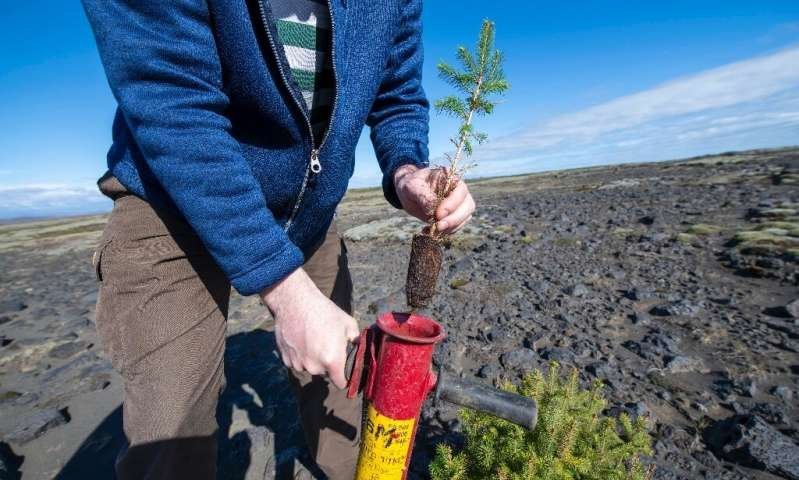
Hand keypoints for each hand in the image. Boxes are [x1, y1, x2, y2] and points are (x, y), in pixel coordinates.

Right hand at [261, 268, 359, 388]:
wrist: (296, 302)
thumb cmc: (324, 311)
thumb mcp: (348, 323)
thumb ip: (356, 341)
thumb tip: (359, 349)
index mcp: (332, 361)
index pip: (341, 383)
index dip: (344, 378)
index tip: (344, 372)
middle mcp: (314, 367)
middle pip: (325, 373)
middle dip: (328, 364)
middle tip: (327, 345)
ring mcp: (298, 364)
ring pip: (309, 368)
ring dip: (312, 360)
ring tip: (312, 340)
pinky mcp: (285, 359)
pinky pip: (296, 362)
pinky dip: (299, 355)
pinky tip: (301, 340)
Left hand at [394, 164, 475, 233]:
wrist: (408, 193)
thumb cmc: (410, 185)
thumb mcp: (411, 187)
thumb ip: (422, 196)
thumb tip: (432, 210)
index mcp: (450, 177)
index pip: (460, 191)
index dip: (452, 204)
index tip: (438, 215)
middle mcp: (458, 190)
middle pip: (468, 205)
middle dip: (454, 219)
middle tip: (438, 227)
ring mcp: (459, 203)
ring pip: (465, 217)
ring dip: (452, 226)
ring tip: (435, 230)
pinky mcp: (455, 215)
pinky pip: (458, 225)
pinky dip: (448, 230)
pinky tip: (434, 231)